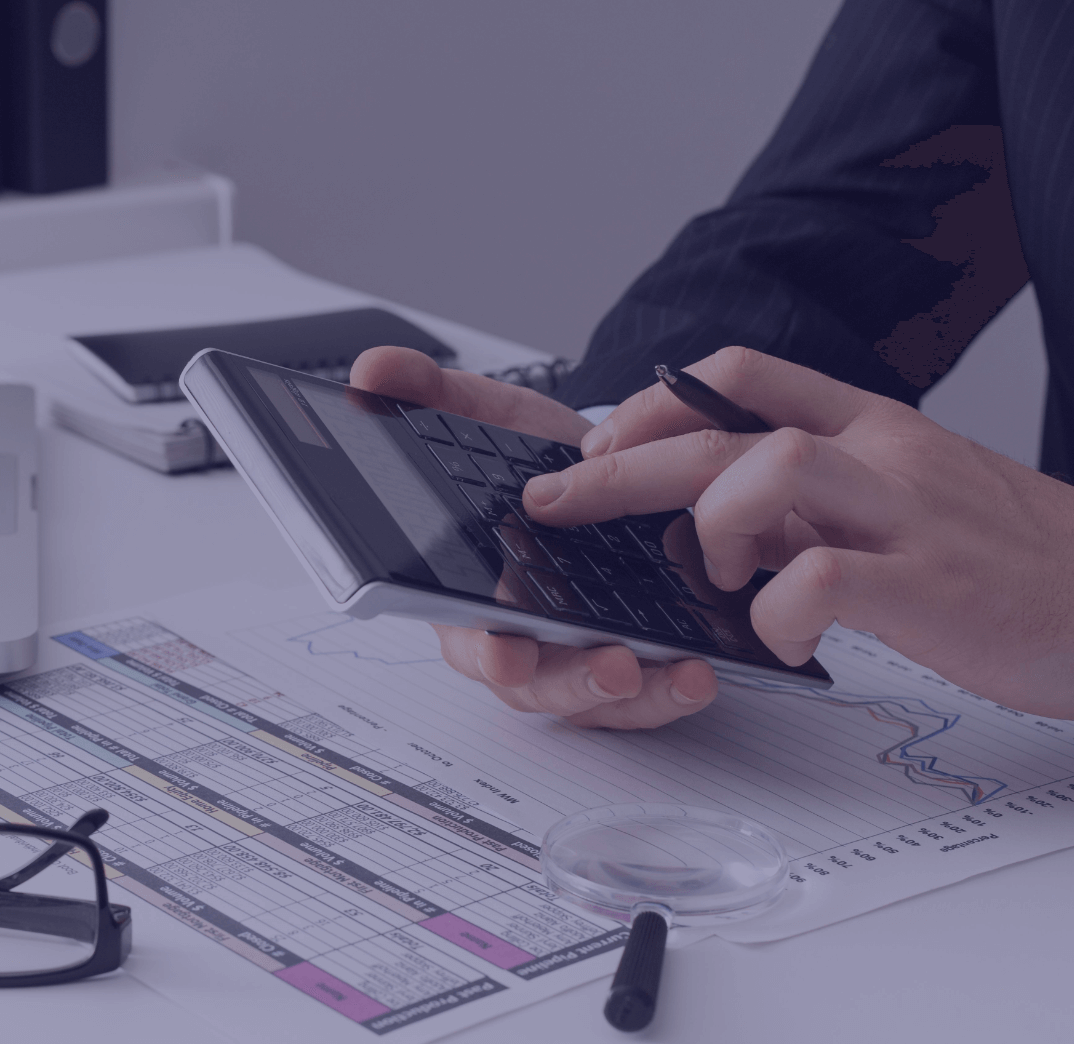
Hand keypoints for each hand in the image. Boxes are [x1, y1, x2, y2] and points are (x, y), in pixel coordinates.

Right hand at [349, 346, 721, 727]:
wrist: (602, 471)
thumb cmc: (532, 464)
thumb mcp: (481, 415)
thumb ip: (427, 393)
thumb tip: (372, 371)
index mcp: (464, 593)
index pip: (465, 638)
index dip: (484, 652)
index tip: (505, 654)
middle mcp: (515, 638)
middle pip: (532, 685)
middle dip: (573, 683)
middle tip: (613, 666)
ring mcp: (571, 659)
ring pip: (592, 702)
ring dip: (636, 698)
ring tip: (680, 674)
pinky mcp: (627, 663)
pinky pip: (645, 701)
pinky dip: (672, 691)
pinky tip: (701, 672)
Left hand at [527, 346, 1073, 719]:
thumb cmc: (1020, 557)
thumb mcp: (906, 501)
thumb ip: (815, 502)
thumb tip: (715, 515)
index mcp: (872, 427)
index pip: (743, 372)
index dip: (652, 399)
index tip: (598, 441)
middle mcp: (882, 455)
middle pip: (723, 426)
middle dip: (619, 462)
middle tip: (556, 498)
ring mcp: (907, 516)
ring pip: (767, 470)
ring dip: (707, 523)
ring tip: (707, 574)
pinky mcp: (933, 589)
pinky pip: (822, 580)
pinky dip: (774, 612)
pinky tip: (778, 635)